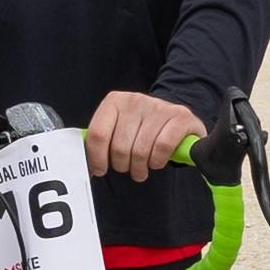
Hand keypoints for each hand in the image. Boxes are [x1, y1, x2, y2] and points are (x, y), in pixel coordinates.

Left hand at [83, 88, 198, 177]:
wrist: (174, 117)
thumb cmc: (142, 128)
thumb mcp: (119, 128)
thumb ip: (102, 141)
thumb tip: (89, 165)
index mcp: (114, 101)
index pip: (97, 134)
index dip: (97, 158)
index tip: (100, 169)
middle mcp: (135, 100)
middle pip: (119, 147)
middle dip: (122, 165)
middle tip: (127, 167)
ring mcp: (159, 107)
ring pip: (140, 151)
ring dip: (140, 168)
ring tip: (142, 168)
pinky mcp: (180, 117)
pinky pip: (161, 148)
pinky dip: (157, 161)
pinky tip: (156, 161)